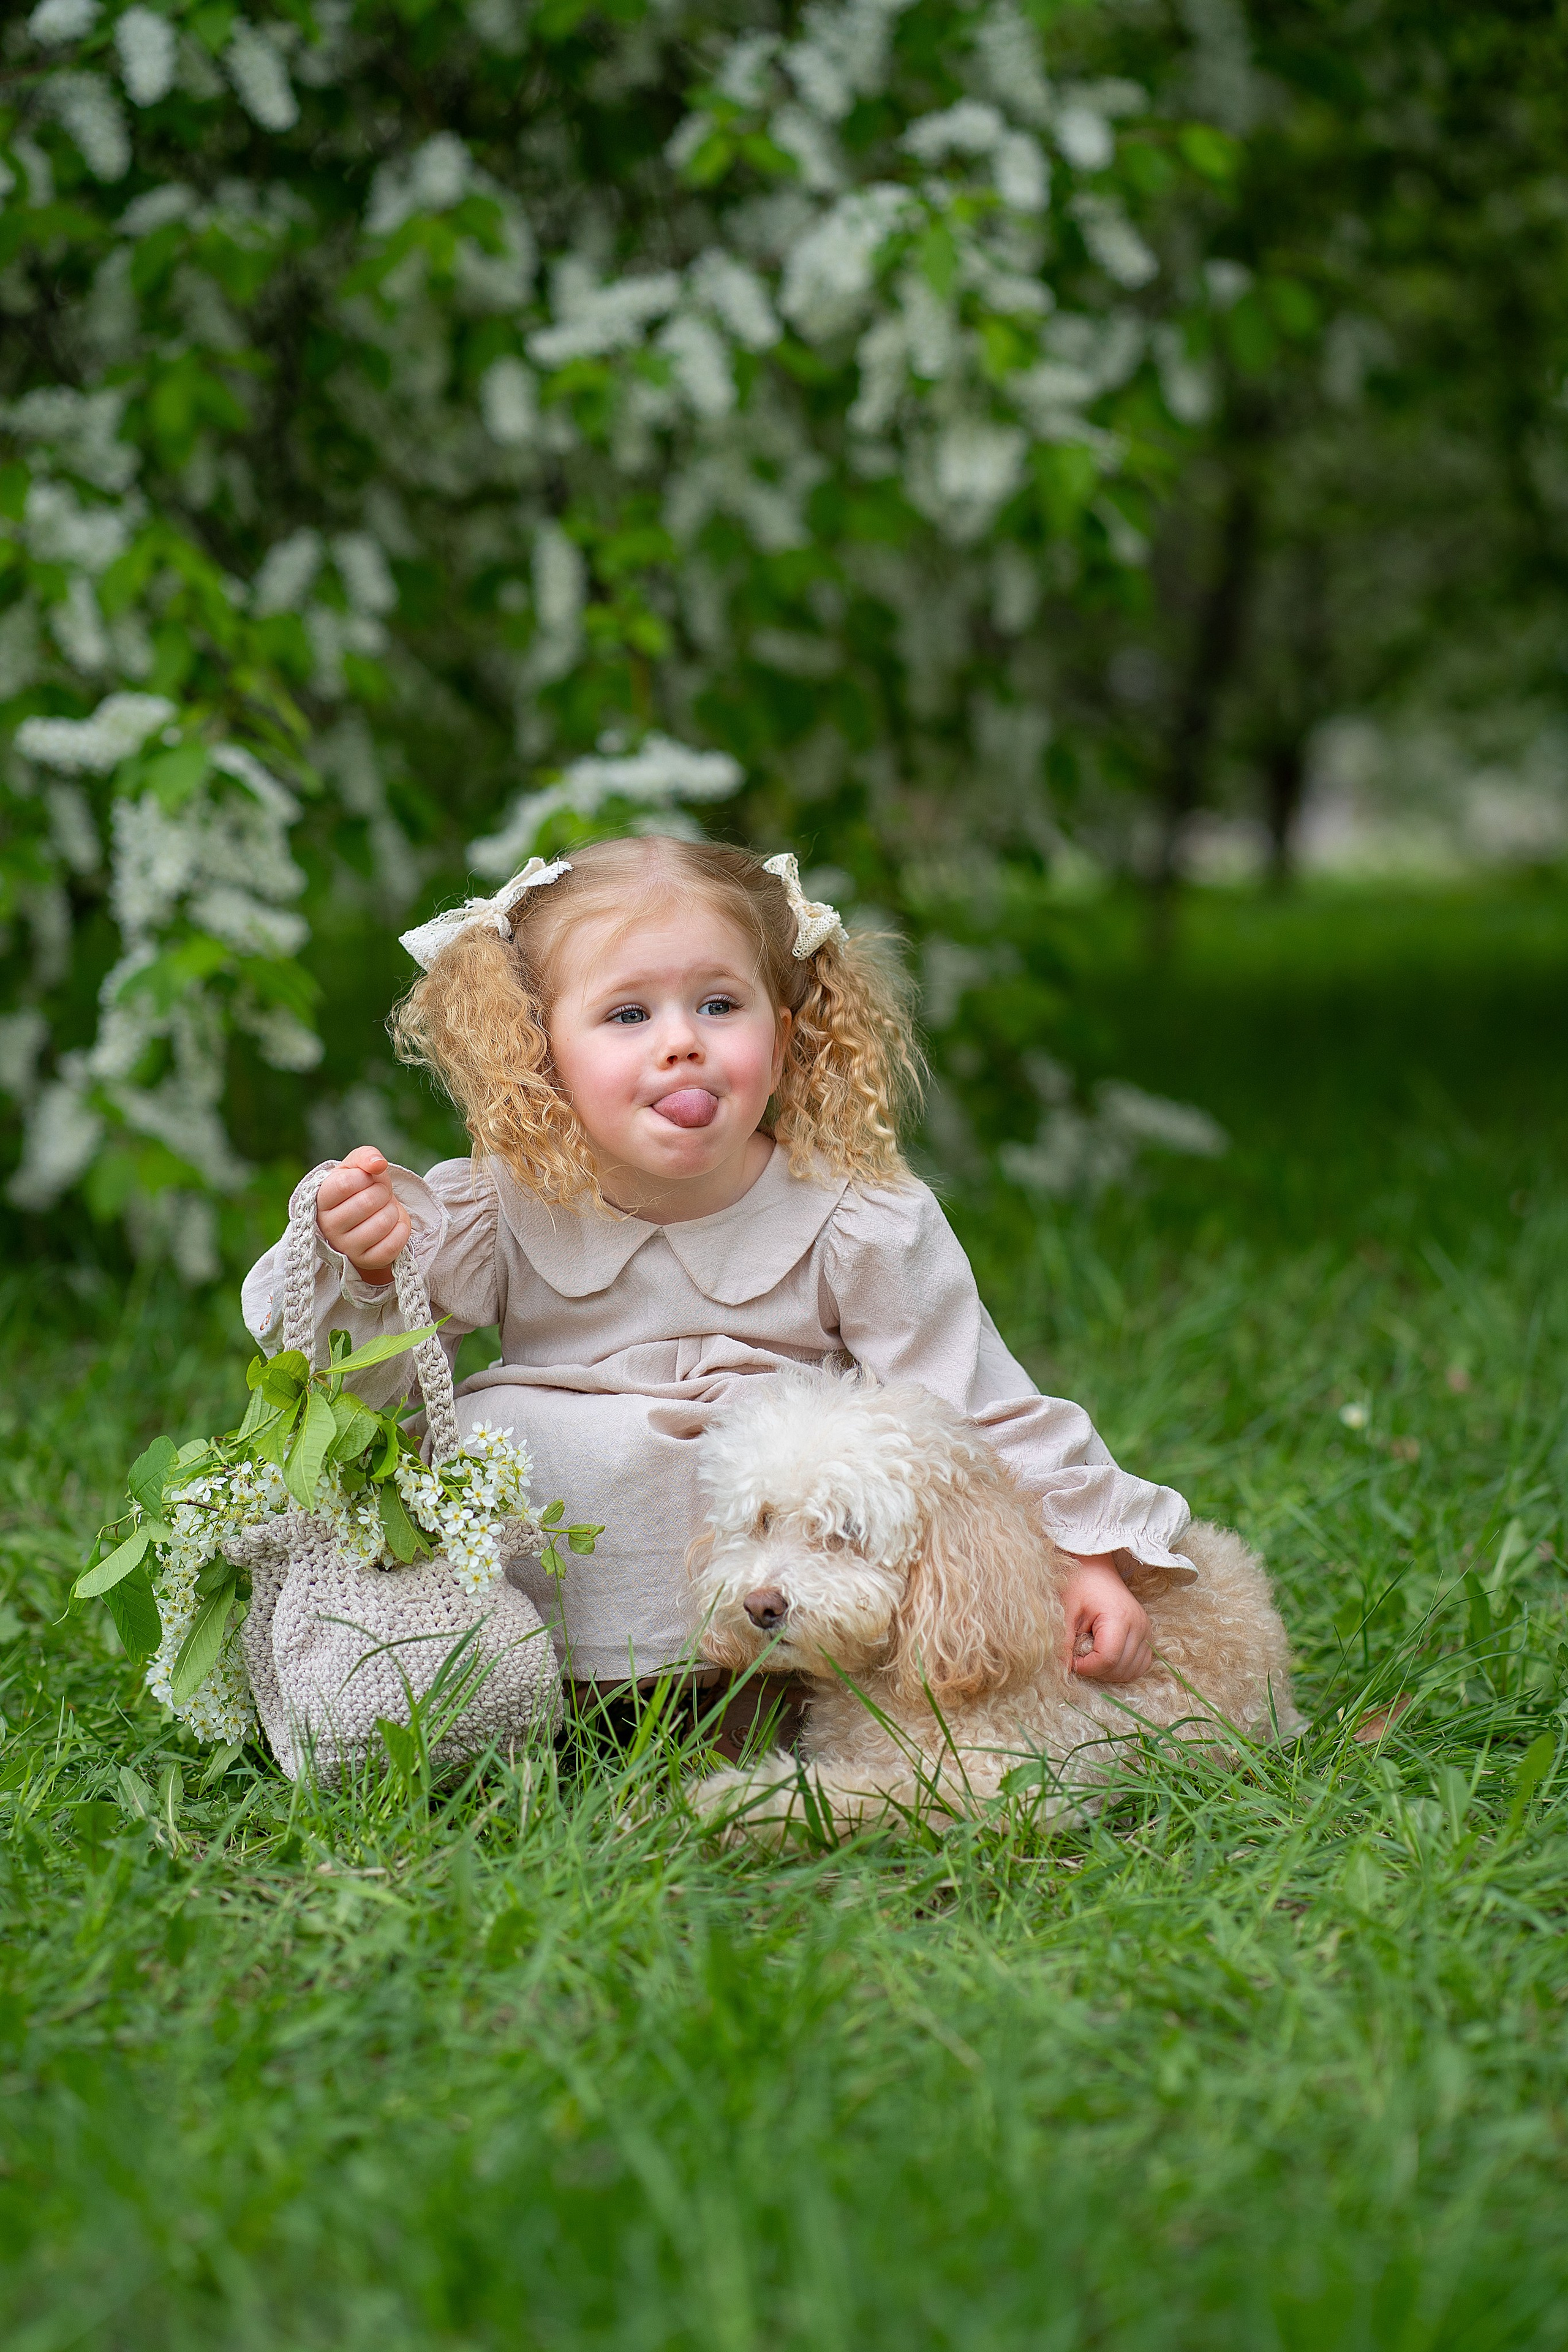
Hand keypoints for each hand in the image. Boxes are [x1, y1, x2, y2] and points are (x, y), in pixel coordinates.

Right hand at [315, 1146, 410, 1283]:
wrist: (364, 1220)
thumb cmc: (358, 1189)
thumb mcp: (356, 1167)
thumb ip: (365, 1157)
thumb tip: (378, 1163)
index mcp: (321, 1200)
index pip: (346, 1183)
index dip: (366, 1177)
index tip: (367, 1179)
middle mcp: (328, 1226)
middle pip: (368, 1202)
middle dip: (383, 1192)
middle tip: (379, 1195)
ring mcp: (346, 1247)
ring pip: (383, 1222)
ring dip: (392, 1211)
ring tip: (384, 1210)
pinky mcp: (366, 1261)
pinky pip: (393, 1244)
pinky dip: (401, 1229)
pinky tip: (393, 1225)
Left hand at [1061, 1553, 1153, 1683]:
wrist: (1096, 1569)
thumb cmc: (1080, 1585)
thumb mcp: (1067, 1612)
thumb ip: (1065, 1642)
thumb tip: (1063, 1669)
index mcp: (1119, 1617)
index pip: (1107, 1659)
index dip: (1087, 1667)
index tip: (1073, 1660)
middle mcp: (1139, 1626)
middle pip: (1120, 1668)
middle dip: (1097, 1670)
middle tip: (1080, 1656)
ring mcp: (1146, 1631)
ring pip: (1132, 1671)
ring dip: (1110, 1672)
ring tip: (1093, 1655)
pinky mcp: (1147, 1635)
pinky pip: (1141, 1665)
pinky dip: (1123, 1668)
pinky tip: (1107, 1658)